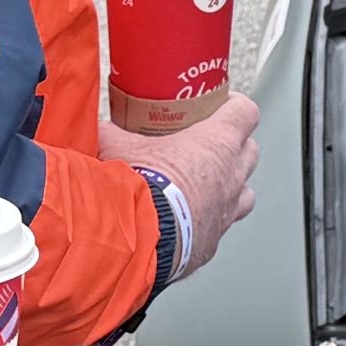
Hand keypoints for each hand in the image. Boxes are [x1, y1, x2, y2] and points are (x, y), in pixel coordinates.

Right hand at [101, 94, 259, 276]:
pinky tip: (188, 221)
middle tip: (210, 146)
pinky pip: (220, 226)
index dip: (237, 106)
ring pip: (246, 193)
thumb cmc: (138, 187)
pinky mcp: (214, 241)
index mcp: (216, 143)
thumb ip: (110, 132)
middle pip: (251, 151)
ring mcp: (227, 210)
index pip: (245, 112)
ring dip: (231, 186)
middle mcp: (231, 176)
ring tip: (207, 186)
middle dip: (235, 146)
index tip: (224, 105)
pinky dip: (209, 221)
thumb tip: (95, 127)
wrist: (137, 238)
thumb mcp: (117, 147)